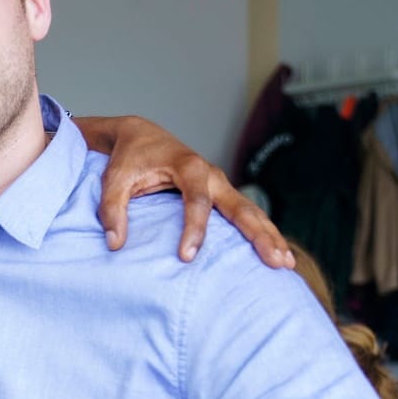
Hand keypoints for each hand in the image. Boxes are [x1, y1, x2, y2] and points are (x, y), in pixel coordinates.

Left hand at [83, 115, 290, 267]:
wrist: (140, 135)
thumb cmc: (128, 158)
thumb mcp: (113, 180)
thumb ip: (112, 209)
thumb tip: (115, 244)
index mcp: (188, 167)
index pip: (197, 201)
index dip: (193, 229)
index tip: (186, 256)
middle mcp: (211, 175)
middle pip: (241, 206)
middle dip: (259, 235)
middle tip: (275, 262)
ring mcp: (220, 184)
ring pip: (251, 211)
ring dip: (269, 236)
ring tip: (285, 263)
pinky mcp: (221, 193)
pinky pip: (246, 214)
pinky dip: (261, 231)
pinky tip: (276, 252)